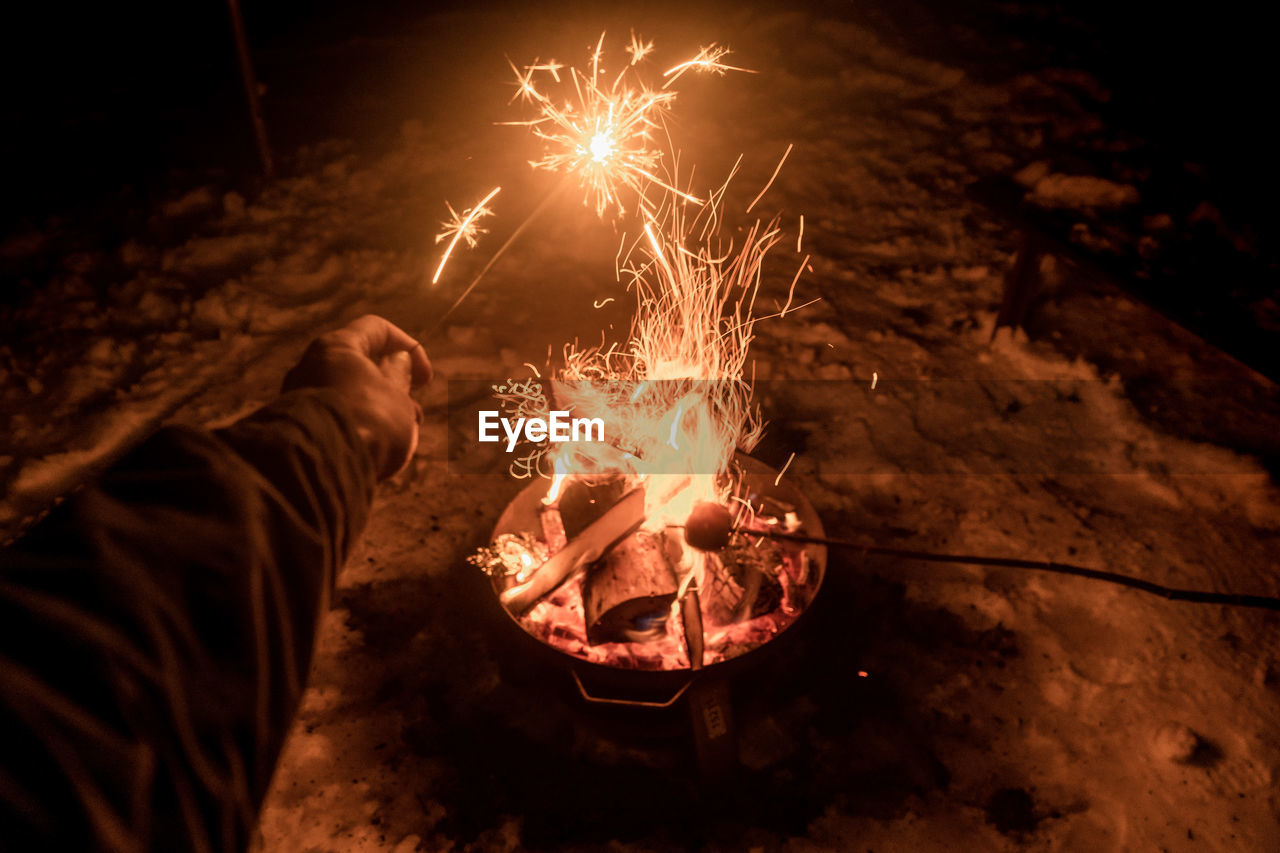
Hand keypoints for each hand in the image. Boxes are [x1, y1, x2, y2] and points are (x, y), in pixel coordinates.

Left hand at [283, 315, 432, 479]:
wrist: (323, 468)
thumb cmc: (369, 422)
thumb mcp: (397, 395)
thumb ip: (399, 374)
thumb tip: (396, 360)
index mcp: (336, 348)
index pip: (376, 329)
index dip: (408, 346)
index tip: (425, 378)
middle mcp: (310, 366)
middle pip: (360, 365)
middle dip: (394, 387)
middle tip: (415, 414)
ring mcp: (300, 397)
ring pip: (349, 394)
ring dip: (380, 410)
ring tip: (401, 438)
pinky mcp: (297, 426)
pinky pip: (336, 416)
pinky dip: (359, 424)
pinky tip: (376, 448)